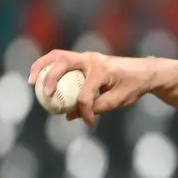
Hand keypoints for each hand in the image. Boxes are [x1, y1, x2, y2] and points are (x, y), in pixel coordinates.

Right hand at [28, 50, 157, 125]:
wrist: (145, 71)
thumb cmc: (134, 86)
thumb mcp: (118, 101)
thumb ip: (95, 108)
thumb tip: (69, 115)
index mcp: (103, 71)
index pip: (85, 94)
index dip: (84, 111)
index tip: (89, 121)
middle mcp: (93, 60)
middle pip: (64, 63)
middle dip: (50, 78)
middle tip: (44, 94)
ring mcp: (88, 57)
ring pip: (58, 56)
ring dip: (42, 66)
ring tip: (31, 80)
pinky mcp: (85, 59)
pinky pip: (62, 59)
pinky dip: (49, 66)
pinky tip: (40, 77)